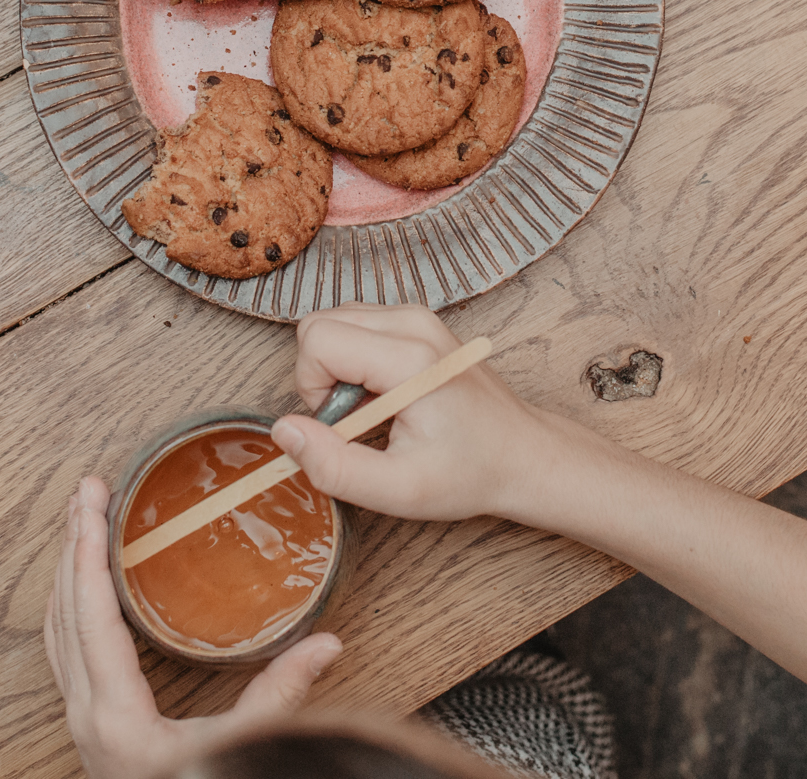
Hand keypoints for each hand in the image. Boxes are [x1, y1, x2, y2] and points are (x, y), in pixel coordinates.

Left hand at [45, 475, 341, 778]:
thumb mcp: (243, 751)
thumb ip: (280, 698)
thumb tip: (327, 644)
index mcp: (116, 716)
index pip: (91, 615)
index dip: (87, 553)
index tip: (91, 503)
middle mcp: (87, 716)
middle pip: (63, 613)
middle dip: (71, 546)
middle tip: (86, 491)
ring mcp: (84, 724)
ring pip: (57, 632)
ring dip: (68, 574)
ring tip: (84, 523)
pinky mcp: (94, 729)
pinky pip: (68, 652)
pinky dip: (73, 607)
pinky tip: (90, 589)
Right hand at [271, 307, 553, 523]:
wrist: (522, 454)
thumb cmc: (469, 473)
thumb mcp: (398, 490)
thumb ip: (332, 466)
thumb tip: (283, 430)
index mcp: (410, 358)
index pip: (317, 339)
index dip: (312, 388)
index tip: (344, 425)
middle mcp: (413, 322)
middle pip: (319, 323)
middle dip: (319, 376)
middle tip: (357, 420)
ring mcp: (417, 316)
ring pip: (333, 320)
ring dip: (335, 368)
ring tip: (372, 409)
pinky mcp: (416, 320)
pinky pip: (356, 324)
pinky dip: (353, 359)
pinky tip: (382, 395)